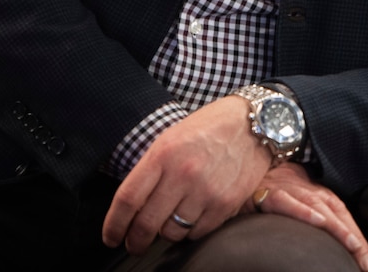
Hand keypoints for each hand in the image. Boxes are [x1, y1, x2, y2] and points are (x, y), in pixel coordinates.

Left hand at [102, 95, 270, 254]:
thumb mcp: (171, 138)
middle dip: (135, 240)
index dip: (114, 225)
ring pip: (172, 232)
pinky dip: (191, 231)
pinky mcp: (227, 203)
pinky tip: (192, 218)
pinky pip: (198, 232)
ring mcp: (206, 190)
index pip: (127, 200)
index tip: (111, 237)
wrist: (256, 123)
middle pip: (146, 223)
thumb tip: (131, 208)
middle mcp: (183, 174)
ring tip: (171, 221)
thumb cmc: (209, 129)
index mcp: (163, 154)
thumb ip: (150, 171)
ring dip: (167, 232)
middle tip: (134, 244)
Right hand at [249, 163, 367, 270]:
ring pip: (318, 207)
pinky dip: (304, 212)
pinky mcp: (267, 194)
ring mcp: (287, 190)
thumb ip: (309, 216)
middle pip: (336, 212)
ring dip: (337, 227)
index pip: (341, 214)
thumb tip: (325, 240)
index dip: (356, 234)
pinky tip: (319, 223)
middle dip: (354, 237)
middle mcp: (305, 189)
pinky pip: (287, 203)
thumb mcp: (292, 201)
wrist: (238, 169)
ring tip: (353, 245)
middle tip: (367, 261)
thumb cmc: (265, 190)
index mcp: (313, 193)